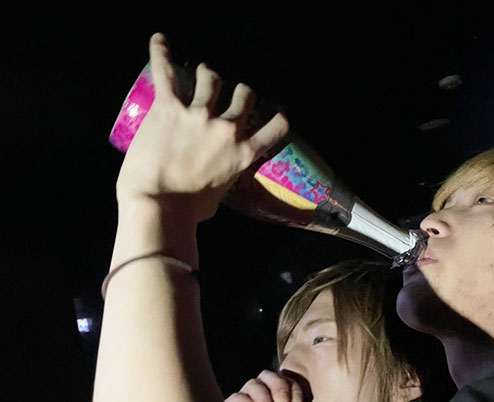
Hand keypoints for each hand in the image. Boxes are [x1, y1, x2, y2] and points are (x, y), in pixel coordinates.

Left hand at [116, 33, 288, 223]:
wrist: (159, 207)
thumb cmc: (188, 212)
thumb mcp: (219, 197)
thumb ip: (222, 178)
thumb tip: (215, 178)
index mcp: (244, 154)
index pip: (277, 127)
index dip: (276, 117)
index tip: (270, 115)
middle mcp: (227, 129)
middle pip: (244, 95)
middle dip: (239, 92)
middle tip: (229, 96)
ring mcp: (198, 115)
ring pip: (211, 78)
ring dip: (208, 74)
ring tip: (201, 73)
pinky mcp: (168, 108)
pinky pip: (166, 72)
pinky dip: (160, 53)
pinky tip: (159, 40)